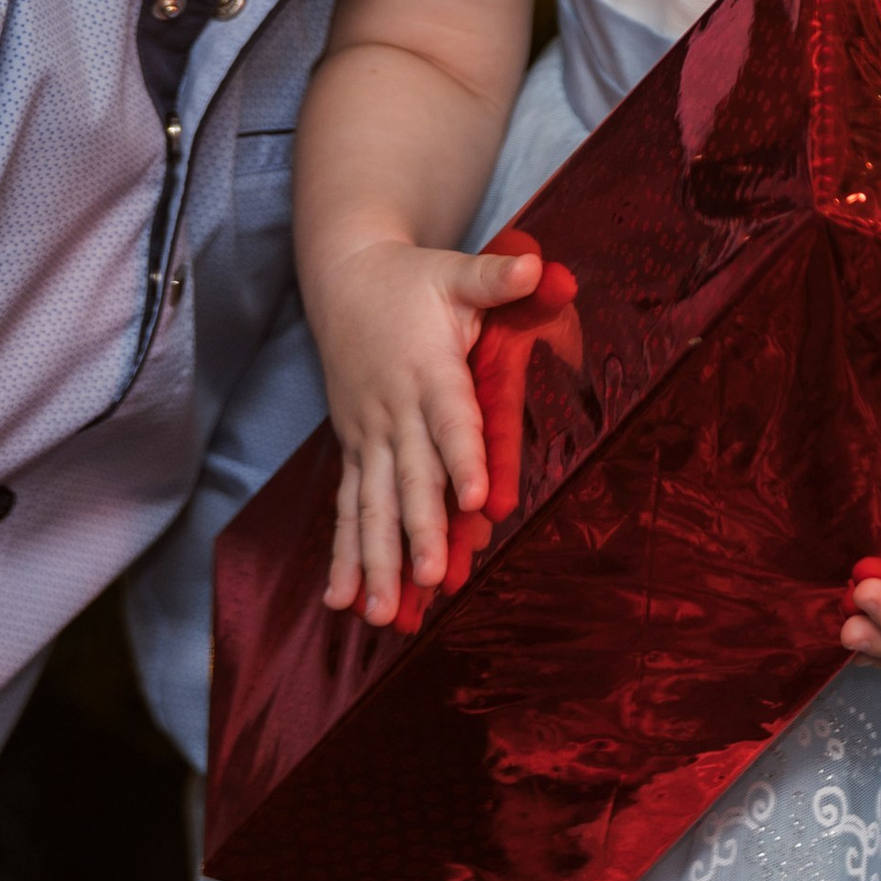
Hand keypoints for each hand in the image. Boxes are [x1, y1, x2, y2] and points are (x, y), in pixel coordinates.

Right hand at [307, 237, 541, 624]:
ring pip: (372, 505)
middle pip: (410, 476)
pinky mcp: (354, 449)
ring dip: (377, 560)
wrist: (345, 280)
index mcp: (428, 369)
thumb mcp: (455, 271)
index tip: (479, 500)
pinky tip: (344, 602)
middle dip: (419, 529)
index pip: (450, 419)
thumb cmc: (413, 280)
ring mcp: (369, 435)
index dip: (465, 457)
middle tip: (430, 578)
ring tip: (383, 614)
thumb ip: (494, 276)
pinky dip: (346, 555)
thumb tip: (536, 266)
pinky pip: (348, 508)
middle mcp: (394, 410)